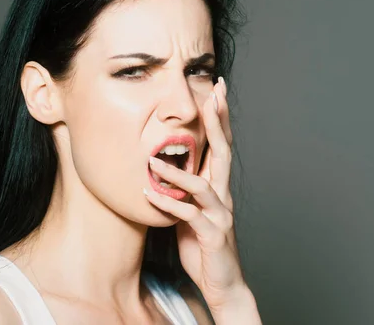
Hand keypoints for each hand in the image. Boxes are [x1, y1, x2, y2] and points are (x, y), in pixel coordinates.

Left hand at [145, 77, 247, 310]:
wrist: (221, 282)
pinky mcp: (212, 237)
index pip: (221, 146)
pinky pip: (189, 217)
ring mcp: (220, 216)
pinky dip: (168, 205)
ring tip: (153, 160)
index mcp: (217, 187)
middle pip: (223, 153)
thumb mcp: (190, 209)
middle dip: (219, 123)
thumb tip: (161, 165)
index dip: (220, 118)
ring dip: (177, 171)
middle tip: (215, 95)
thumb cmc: (202, 244)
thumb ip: (182, 188)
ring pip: (202, 186)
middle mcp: (223, 196)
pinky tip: (149, 195)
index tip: (217, 91)